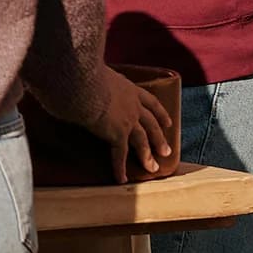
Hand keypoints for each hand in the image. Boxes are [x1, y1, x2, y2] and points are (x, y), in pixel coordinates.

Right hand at [84, 64, 171, 183]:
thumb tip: (85, 77)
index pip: (151, 102)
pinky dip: (120, 168)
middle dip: (159, 139)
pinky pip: (119, 154)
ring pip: (142, 141)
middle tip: (166, 152)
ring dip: (147, 156)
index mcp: (130, 90)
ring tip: (152, 168)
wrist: (85, 84)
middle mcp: (133, 106)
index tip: (168, 123)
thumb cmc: (86, 75)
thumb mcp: (98, 73)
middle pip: (151, 125)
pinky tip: (122, 179)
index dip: (160, 113)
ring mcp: (128, 121)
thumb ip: (98, 78)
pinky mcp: (117, 134)